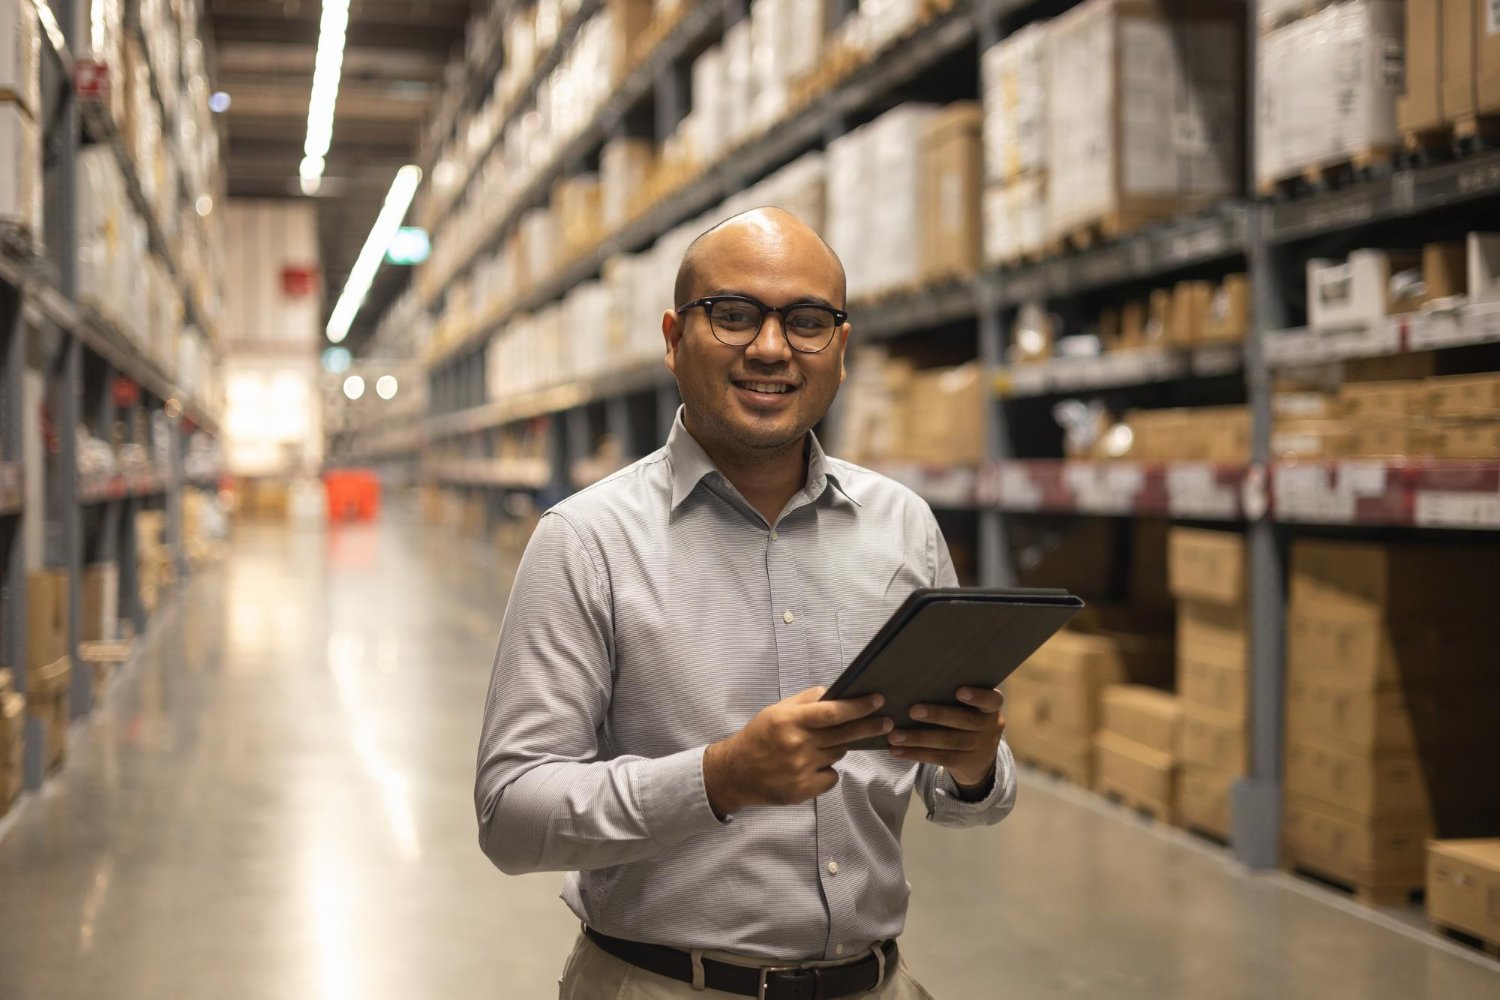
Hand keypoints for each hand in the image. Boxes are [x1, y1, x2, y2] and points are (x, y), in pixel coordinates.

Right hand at [704, 687, 891, 816]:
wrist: (735, 772)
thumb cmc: (758, 737)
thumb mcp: (776, 711)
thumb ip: (805, 701)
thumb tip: (832, 693)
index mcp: (790, 721)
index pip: (833, 712)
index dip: (858, 707)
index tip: (878, 700)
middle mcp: (797, 745)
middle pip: (843, 735)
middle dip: (869, 727)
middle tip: (886, 722)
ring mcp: (801, 770)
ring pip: (837, 755)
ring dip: (838, 747)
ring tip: (822, 745)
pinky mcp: (802, 790)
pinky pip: (831, 777)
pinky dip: (828, 771)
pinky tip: (813, 767)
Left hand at [888, 687, 1005, 791]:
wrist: (980, 759)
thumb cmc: (966, 718)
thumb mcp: (970, 708)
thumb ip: (953, 695)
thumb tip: (917, 681)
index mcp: (991, 708)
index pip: (991, 700)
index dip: (977, 696)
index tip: (959, 691)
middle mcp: (989, 727)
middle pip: (965, 721)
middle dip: (938, 715)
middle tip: (912, 710)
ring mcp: (979, 748)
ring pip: (947, 742)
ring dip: (918, 738)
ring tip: (895, 736)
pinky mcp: (965, 764)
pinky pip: (938, 758)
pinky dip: (915, 753)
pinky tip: (897, 751)